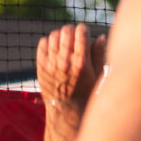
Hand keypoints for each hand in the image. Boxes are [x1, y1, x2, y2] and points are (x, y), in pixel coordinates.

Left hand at [37, 25, 106, 140]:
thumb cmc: (86, 93)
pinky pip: (42, 44)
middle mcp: (64, 62)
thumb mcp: (97, 76)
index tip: (84, 31)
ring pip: (53, 36)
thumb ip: (98, 55)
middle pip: (66, 32)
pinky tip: (54, 48)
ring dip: (59, 35)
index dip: (83, 29)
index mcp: (81, 63)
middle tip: (73, 34)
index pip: (80, 34)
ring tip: (64, 41)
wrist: (66, 110)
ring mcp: (51, 64)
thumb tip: (101, 36)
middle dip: (71, 30)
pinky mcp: (40, 67)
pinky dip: (48, 42)